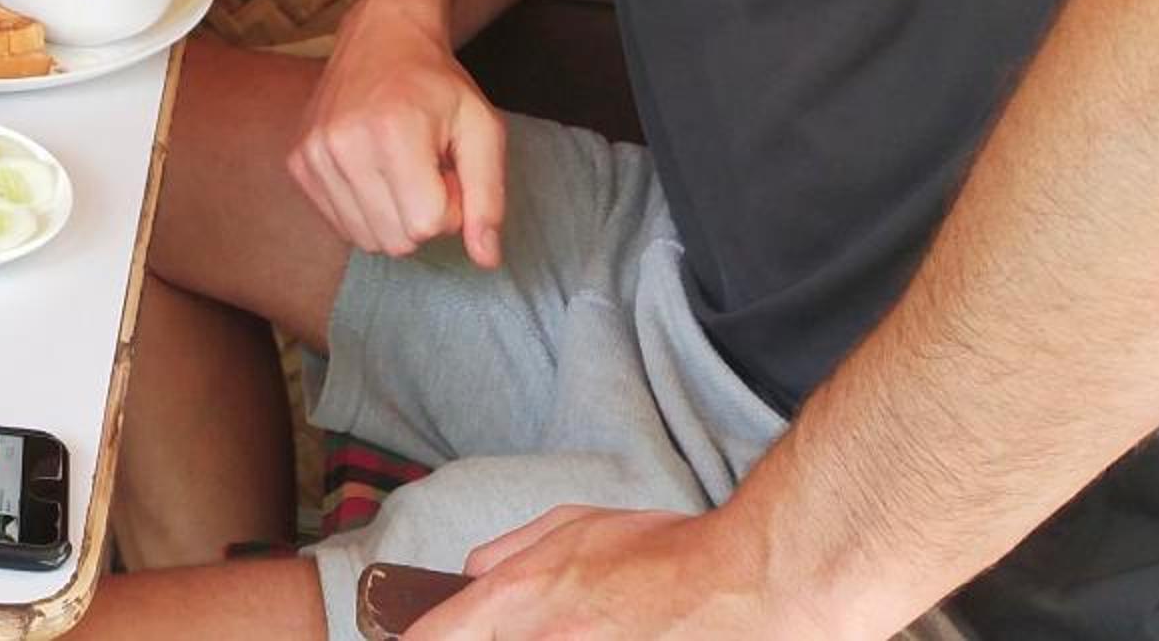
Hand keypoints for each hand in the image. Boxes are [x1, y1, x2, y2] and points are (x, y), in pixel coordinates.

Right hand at [290, 0, 507, 267]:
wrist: (382, 35)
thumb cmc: (437, 84)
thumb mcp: (483, 128)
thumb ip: (488, 196)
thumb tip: (487, 259)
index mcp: (392, 131)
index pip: (429, 224)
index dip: (452, 205)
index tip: (449, 169)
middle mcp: (342, 144)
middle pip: (397, 240)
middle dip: (423, 215)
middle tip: (426, 168)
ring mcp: (313, 154)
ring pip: (367, 239)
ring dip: (394, 215)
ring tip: (400, 169)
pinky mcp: (298, 162)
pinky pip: (341, 225)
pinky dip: (366, 210)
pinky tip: (375, 171)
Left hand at [413, 505, 840, 640]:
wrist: (747, 594)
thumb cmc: (667, 558)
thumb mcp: (574, 528)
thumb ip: (509, 554)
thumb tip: (469, 577)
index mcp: (519, 602)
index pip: (430, 637)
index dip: (411, 636)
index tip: (411, 635)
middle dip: (487, 636)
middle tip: (518, 624)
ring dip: (540, 637)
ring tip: (579, 624)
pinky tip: (606, 632)